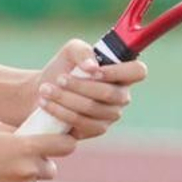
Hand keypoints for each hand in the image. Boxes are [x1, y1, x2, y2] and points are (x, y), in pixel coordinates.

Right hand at [0, 122, 76, 181]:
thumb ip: (19, 133)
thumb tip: (33, 135)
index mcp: (26, 148)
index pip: (65, 146)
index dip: (66, 144)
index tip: (65, 144)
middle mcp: (29, 170)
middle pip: (50, 170)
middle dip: (40, 166)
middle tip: (22, 163)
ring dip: (21, 181)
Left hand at [30, 38, 148, 140]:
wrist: (43, 90)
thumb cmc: (63, 67)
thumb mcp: (70, 51)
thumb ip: (82, 51)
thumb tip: (92, 66)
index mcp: (122, 73)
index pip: (138, 71)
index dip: (118, 72)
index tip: (94, 71)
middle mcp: (121, 95)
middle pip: (110, 93)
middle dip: (80, 85)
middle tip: (59, 78)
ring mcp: (110, 115)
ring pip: (93, 108)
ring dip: (65, 98)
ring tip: (45, 89)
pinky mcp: (96, 129)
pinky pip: (81, 122)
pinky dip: (60, 111)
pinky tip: (46, 103)